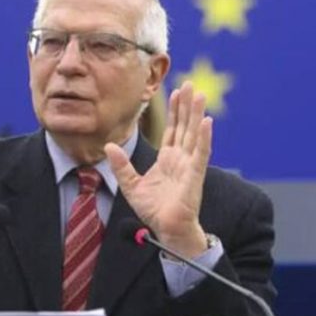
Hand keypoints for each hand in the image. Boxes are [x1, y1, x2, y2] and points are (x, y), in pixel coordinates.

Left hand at [105, 81, 212, 257]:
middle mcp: (181, 159)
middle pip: (185, 127)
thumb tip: (108, 146)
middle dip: (187, 105)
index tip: (174, 92)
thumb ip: (121, 165)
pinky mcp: (195, 175)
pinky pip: (201, 153)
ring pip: (194, 134)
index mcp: (168, 160)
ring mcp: (190, 166)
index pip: (172, 130)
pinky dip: (204, 137)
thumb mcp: (131, 185)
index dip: (174, 111)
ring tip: (199, 95)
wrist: (166, 230)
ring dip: (197, 114)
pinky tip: (206, 122)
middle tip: (191, 84)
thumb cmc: (154, 211)